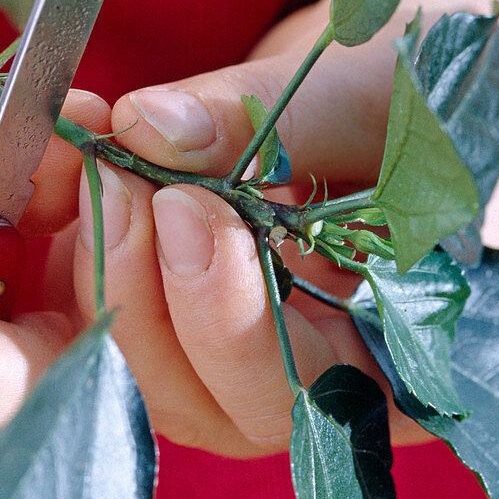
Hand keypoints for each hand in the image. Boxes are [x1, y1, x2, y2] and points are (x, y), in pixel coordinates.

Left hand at [73, 0, 498, 455]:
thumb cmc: (415, 107)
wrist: (390, 107)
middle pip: (201, 402)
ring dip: (104, 271)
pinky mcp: (174, 332)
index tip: (189, 208)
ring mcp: (232, 372)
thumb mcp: (372, 97)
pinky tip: (83, 180)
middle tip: (119, 176)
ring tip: (106, 165)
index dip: (230, 323)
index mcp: (395, 363)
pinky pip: (108, 329)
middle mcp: (307, 392)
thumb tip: (149, 126)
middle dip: (144, 296)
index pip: (305, 395)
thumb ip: (279, 122)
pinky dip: (83, 258)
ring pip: (139, 374)